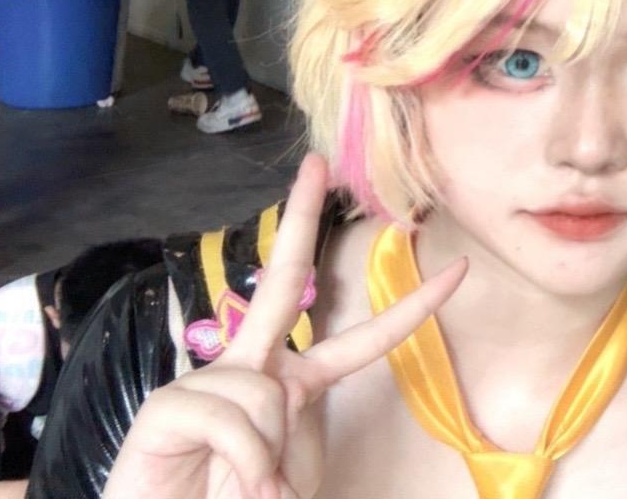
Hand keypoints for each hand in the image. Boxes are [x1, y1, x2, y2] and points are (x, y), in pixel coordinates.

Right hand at [104, 156, 466, 498]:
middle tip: (316, 161)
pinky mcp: (168, 407)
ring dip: (263, 459)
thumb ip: (296, 446)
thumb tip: (285, 431)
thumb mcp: (288, 480)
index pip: (360, 339)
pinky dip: (241, 463)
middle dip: (300, 217)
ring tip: (244, 489)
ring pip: (265, 395)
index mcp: (291, 385)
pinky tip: (225, 483)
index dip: (411, 310)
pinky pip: (230, 420)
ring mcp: (206, 382)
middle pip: (284, 280)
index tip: (458, 272)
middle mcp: (251, 368)